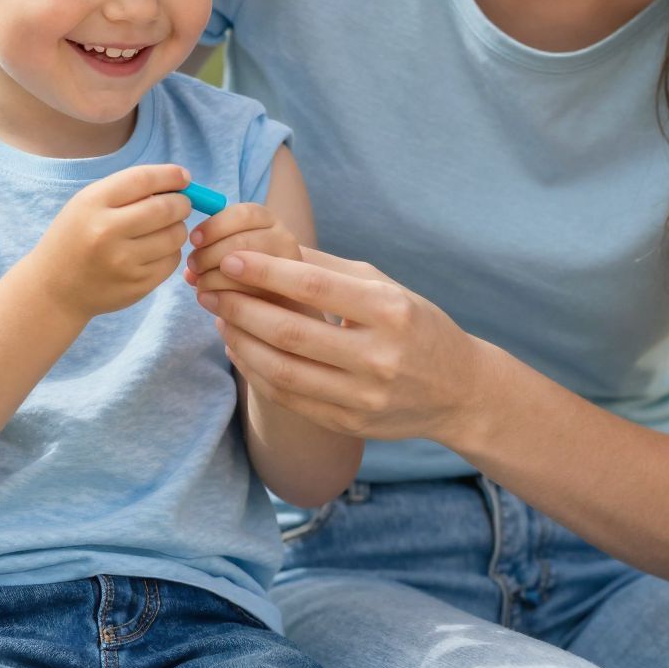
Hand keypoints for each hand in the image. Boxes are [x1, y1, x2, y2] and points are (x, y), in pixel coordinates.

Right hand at [31, 163, 195, 321]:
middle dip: (182, 202)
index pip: (142, 180)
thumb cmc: (77, 236)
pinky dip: (170, 251)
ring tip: (164, 227)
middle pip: (165, 208)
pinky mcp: (136, 285)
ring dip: (177, 227)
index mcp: (92, 204)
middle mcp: (106, 233)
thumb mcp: (88, 204)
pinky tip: (154, 250)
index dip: (170, 175)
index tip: (184, 177)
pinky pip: (171, 261)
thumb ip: (127, 189)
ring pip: (175, 236)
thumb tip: (179, 182)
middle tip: (181, 203)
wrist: (54, 289)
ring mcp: (123, 263)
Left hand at [183, 201, 300, 298]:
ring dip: (214, 279)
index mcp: (268, 220)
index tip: (194, 240)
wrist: (276, 290)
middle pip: (243, 241)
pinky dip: (224, 299)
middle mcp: (284, 240)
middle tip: (193, 266)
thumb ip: (208, 248)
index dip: (215, 225)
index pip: (244, 214)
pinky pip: (249, 299)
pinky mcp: (284, 297)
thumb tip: (189, 273)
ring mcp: (288, 269)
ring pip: (245, 272)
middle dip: (210, 255)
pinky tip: (213, 300)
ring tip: (200, 285)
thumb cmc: (242, 263)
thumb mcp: (228, 246)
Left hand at [194, 246, 489, 444]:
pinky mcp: (349, 423)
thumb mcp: (386, 286)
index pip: (315, 288)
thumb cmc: (416, 324)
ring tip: (219, 320)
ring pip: (283, 371)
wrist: (459, 390)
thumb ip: (329, 268)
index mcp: (390, 310)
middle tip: (209, 290)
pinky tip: (241, 350)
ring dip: (242, 343)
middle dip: (241, 309)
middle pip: (292, 332)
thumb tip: (268, 243)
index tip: (231, 260)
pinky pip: (290, 398)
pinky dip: (257, 373)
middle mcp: (379, 356)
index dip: (267, 273)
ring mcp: (364, 396)